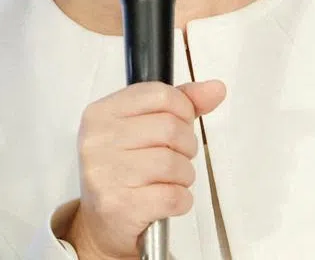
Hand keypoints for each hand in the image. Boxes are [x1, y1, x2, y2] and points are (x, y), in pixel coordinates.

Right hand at [65, 80, 226, 258]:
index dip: (183, 110)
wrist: (100, 224)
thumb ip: (181, 104)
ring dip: (184, 175)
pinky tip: (167, 199)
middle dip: (186, 145)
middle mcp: (98, 141)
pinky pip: (173, 196)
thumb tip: (216, 89)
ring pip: (174, 163)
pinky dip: (181, 199)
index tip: (180, 124)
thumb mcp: (144, 127)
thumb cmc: (125, 169)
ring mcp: (107, 174)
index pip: (160, 95)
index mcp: (102, 113)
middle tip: (177, 157)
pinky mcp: (120, 206)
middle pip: (170, 128)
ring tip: (170, 180)